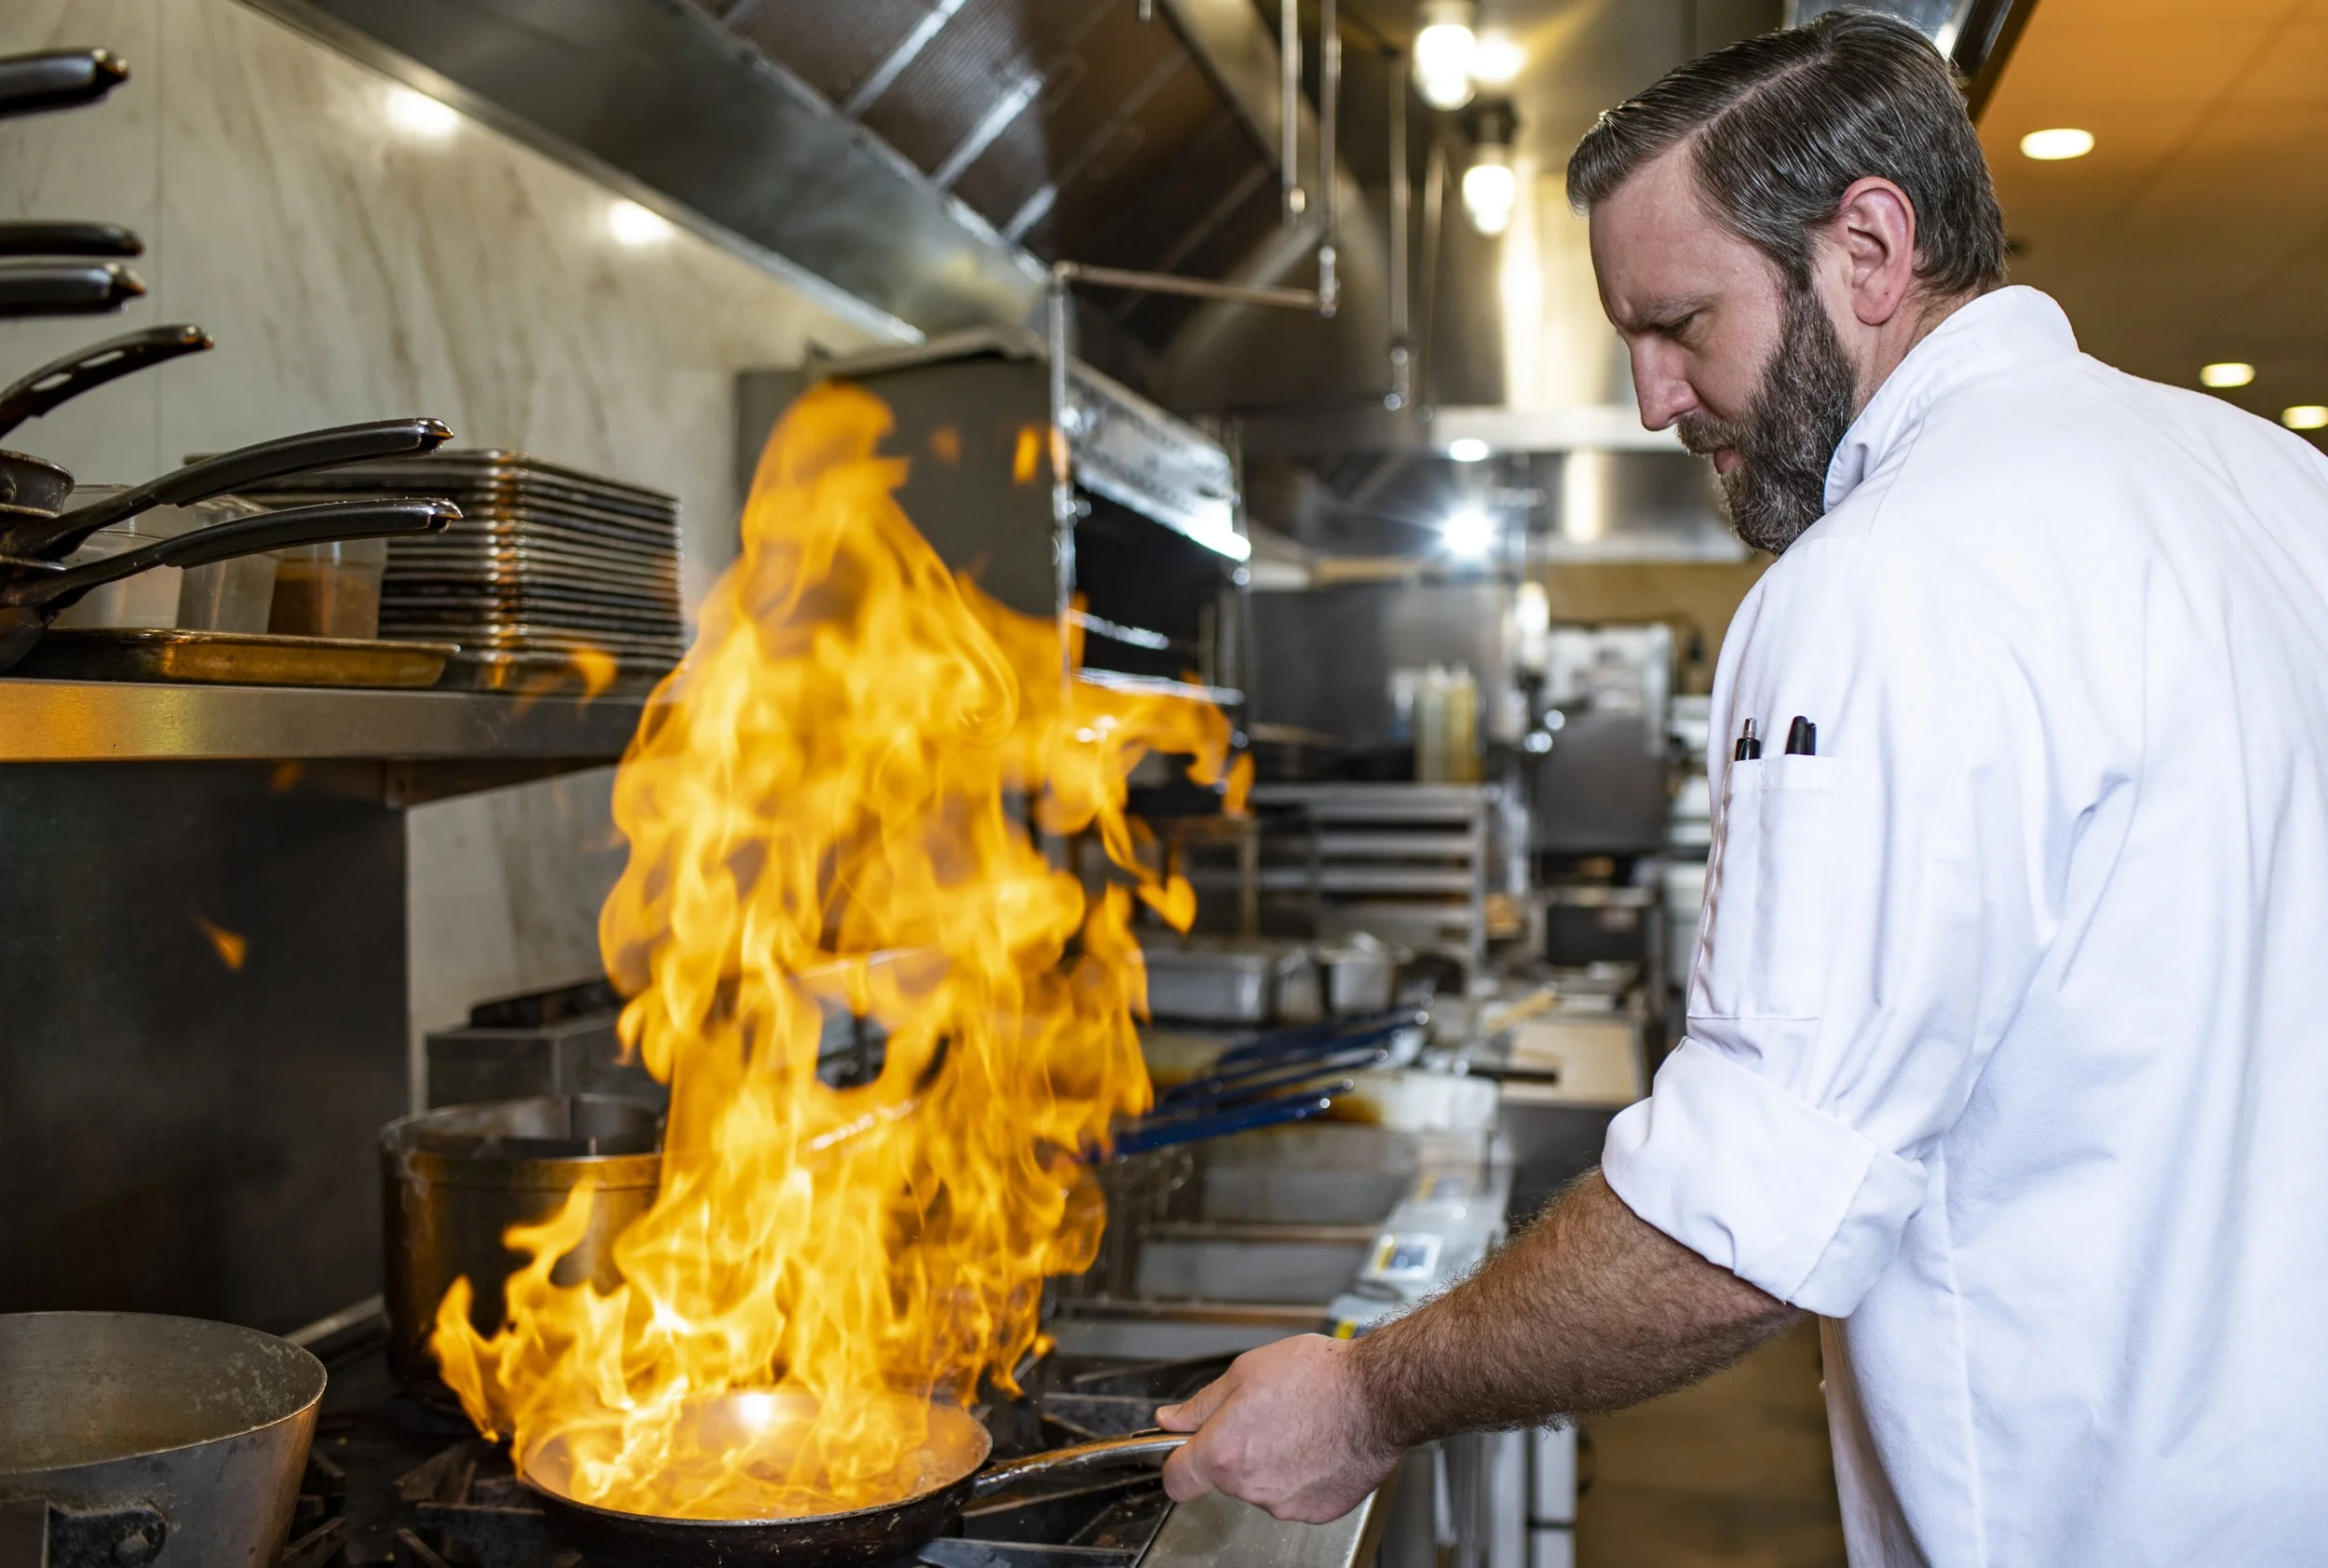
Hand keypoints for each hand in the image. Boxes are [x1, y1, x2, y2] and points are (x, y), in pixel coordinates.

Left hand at [1154, 1333, 1402, 1523]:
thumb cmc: (1319, 1378)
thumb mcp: (1246, 1371)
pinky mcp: (1316, 1512)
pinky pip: (1295, 1495)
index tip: (1186, 1452)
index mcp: (1224, 1452)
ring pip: (1261, 1485)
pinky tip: (1318, 1445)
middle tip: (1265, 1415)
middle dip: (1237, 1449)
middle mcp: (1250, 1486)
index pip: (1177, 1479)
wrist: (1376, 1396)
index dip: (1178, 1462)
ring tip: (1300, 1425)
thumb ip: (1201, 1404)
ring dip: (1272, 1461)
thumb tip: (1172, 1420)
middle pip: (1225, 1476)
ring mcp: (1284, 1504)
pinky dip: (1302, 1475)